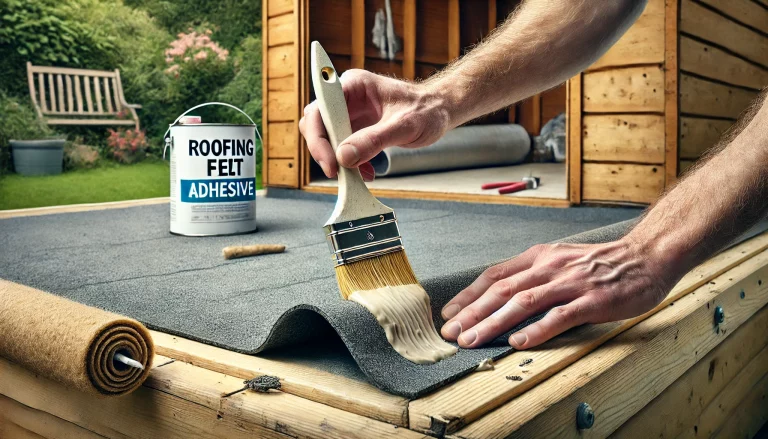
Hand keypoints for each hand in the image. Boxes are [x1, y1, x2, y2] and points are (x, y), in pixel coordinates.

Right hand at [299, 69, 451, 179]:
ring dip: (336, 159)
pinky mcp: (355, 129)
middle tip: (338, 172)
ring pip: (326, 139)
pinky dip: (349, 164)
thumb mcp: (404, 125)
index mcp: (353, 85)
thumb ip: (374, 140)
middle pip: (316, 124)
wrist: (439, 112)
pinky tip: (365, 172)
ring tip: (356, 174)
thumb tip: (344, 157)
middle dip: (324, 150)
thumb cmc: (426, 109)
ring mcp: (349, 113)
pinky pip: (341, 148)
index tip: (331, 161)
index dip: (318, 137)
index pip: (320, 109)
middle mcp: (346, 98)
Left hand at [440, 239, 677, 349]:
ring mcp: (570, 283)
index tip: (450, 312)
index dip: (469, 295)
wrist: (646, 256)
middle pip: (502, 290)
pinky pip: (559, 316)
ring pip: (523, 303)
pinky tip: (518, 342)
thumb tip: (500, 296)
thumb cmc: (601, 263)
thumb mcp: (559, 260)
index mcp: (539, 257)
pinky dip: (536, 330)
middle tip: (452, 332)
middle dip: (472, 313)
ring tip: (474, 340)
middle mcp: (549, 267)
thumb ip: (532, 275)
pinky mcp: (591, 300)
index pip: (495, 275)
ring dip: (494, 323)